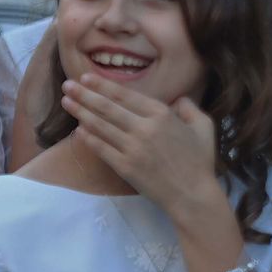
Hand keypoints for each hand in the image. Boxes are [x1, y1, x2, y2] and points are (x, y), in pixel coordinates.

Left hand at [61, 74, 225, 224]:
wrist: (193, 194)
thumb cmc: (200, 161)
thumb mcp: (205, 127)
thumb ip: (190, 108)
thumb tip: (179, 99)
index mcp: (163, 115)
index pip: (126, 95)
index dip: (104, 85)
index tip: (87, 77)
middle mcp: (144, 128)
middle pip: (107, 108)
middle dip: (84, 94)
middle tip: (67, 85)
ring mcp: (132, 148)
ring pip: (100, 126)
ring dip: (81, 112)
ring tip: (66, 102)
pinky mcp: (124, 166)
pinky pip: (101, 148)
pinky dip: (88, 138)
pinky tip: (78, 129)